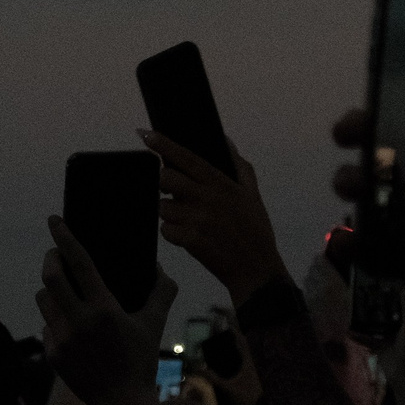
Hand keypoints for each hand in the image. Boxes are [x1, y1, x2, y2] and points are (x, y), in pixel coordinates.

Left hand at [38, 215, 178, 404]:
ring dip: (50, 289)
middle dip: (50, 258)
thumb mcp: (154, 325)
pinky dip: (55, 319)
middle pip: (50, 277)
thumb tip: (160, 267)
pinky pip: (46, 324)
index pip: (80, 264)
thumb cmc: (141, 361)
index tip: (54, 220)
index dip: (65, 238)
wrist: (121, 403)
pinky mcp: (52, 353)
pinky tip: (71, 327)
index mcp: (105, 310)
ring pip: (43, 299)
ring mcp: (62, 338)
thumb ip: (161, 293)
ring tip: (65, 291)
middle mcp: (79, 321)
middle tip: (55, 254)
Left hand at [147, 129, 282, 305]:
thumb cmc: (255, 231)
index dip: (165, 145)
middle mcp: (208, 198)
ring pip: (162, 207)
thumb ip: (240, 167)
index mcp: (222, 184)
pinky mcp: (190, 239)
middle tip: (174, 193)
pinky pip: (165, 230)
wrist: (258, 270)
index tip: (146, 134)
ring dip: (170, 214)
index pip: (187, 158)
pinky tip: (190, 237)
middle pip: (165, 179)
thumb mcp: (253, 196)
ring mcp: (198, 219)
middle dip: (163, 184)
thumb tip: (226, 140)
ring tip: (190, 222)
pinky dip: (173, 234)